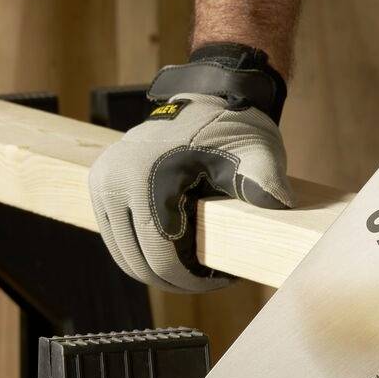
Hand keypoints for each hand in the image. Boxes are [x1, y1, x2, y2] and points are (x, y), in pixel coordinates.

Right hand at [89, 44, 291, 293]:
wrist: (207, 96)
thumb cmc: (233, 127)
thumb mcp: (256, 153)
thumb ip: (265, 179)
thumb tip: (279, 203)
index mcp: (144, 178)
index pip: (160, 258)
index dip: (191, 281)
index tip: (221, 280)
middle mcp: (113, 181)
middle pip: (138, 262)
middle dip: (174, 279)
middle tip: (208, 279)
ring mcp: (102, 182)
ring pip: (123, 254)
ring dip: (155, 269)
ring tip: (192, 267)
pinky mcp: (99, 184)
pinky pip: (116, 235)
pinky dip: (140, 250)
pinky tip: (172, 250)